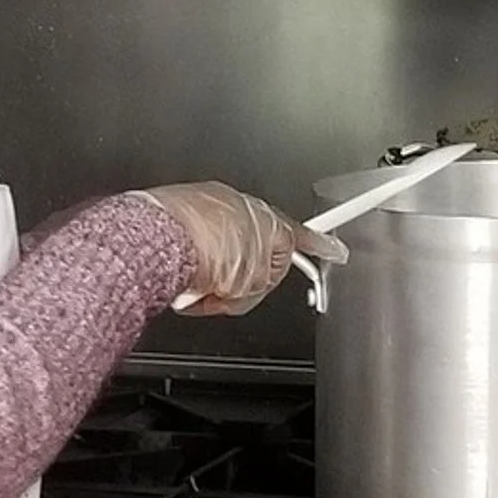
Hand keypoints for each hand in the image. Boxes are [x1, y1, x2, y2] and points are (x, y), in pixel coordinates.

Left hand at [139, 182, 346, 315]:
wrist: (164, 238)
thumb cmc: (207, 252)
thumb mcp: (254, 283)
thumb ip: (265, 282)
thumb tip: (251, 284)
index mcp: (270, 219)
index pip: (301, 237)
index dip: (319, 247)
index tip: (333, 250)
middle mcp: (242, 204)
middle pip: (254, 249)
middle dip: (242, 275)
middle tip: (228, 294)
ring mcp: (210, 203)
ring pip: (220, 249)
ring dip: (212, 273)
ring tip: (199, 287)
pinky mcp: (180, 208)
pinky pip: (193, 242)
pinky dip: (189, 263)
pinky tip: (181, 277)